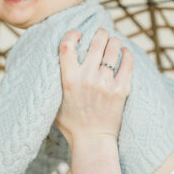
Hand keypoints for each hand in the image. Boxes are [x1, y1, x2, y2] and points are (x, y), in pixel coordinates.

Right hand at [54, 28, 132, 145]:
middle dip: (100, 33)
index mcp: (69, 79)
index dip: (72, 34)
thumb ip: (53, 84)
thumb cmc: (71, 124)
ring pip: (113, 49)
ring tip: (113, 42)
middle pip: (96, 42)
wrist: (93, 141)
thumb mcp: (54, 103)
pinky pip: (127, 63)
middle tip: (101, 32)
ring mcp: (106, 83)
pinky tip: (124, 53)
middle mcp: (88, 79)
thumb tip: (46, 68)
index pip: (67, 45)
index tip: (77, 34)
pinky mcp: (122, 89)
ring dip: (114, 41)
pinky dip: (126, 54)